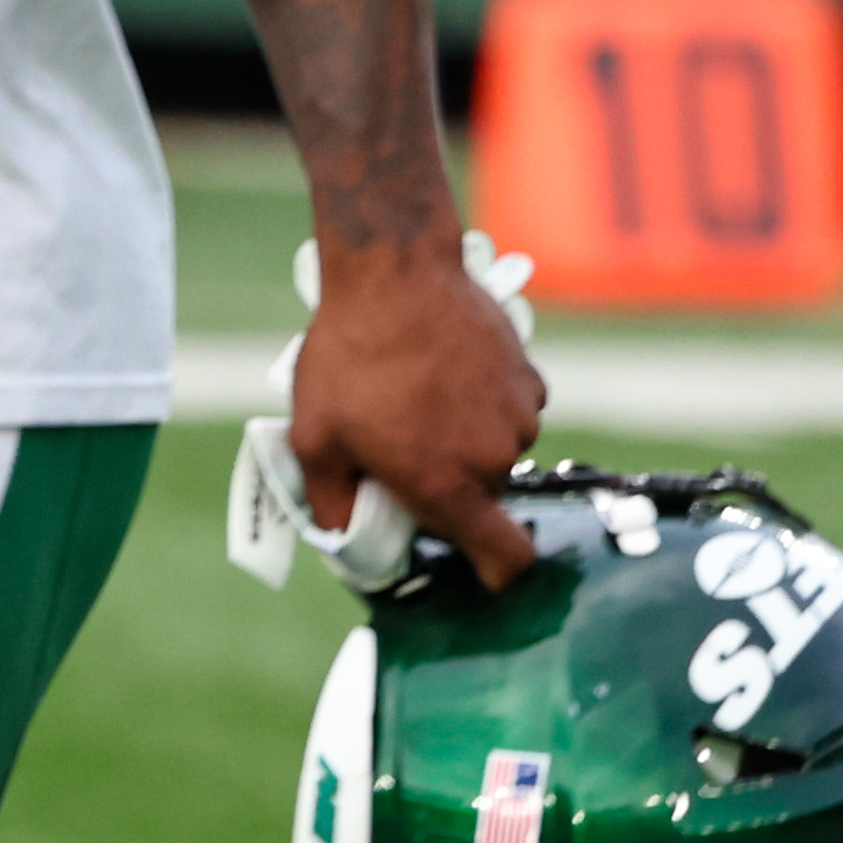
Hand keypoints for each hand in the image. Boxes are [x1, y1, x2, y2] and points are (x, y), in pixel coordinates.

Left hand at [288, 238, 545, 588]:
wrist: (393, 272)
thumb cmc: (348, 356)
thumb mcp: (316, 437)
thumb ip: (333, 501)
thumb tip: (345, 538)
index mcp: (447, 487)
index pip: (506, 559)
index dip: (494, 570)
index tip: (475, 565)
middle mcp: (493, 459)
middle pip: (482, 499)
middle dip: (448, 485)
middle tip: (398, 448)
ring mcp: (518, 415)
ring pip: (493, 450)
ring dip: (462, 438)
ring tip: (413, 397)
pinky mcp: (526, 376)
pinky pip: (507, 409)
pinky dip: (481, 402)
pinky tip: (441, 372)